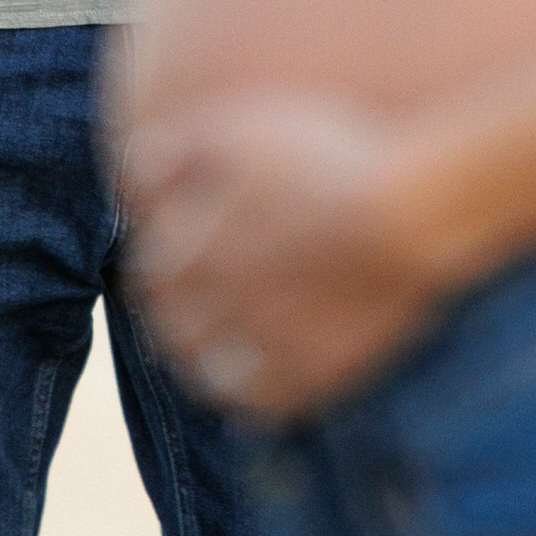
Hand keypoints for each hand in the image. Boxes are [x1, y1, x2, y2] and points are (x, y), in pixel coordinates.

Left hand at [124, 92, 467, 420]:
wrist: (405, 213)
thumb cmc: (322, 158)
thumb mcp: (239, 133)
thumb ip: (175, 154)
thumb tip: (131, 169)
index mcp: (196, 254)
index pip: (153, 273)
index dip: (158, 263)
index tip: (167, 255)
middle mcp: (221, 310)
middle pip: (176, 324)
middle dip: (172, 311)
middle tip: (187, 299)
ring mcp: (266, 348)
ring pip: (210, 368)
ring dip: (201, 356)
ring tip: (213, 341)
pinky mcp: (311, 376)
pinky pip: (261, 401)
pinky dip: (248, 390)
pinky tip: (253, 375)